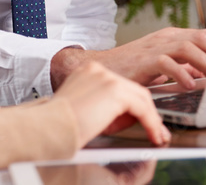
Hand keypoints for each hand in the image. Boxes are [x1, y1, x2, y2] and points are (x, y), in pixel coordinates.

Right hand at [50, 27, 205, 89]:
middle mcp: (167, 37)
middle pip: (202, 37)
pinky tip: (189, 85)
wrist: (101, 69)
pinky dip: (181, 73)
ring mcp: (156, 46)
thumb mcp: (164, 66)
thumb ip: (186, 66)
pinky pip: (167, 62)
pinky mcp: (144, 60)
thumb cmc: (133, 70)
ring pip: (189, 47)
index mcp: (174, 37)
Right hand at [52, 61, 171, 148]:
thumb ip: (105, 108)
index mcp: (87, 72)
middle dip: (146, 112)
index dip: (133, 105)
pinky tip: (154, 134)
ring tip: (157, 135)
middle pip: (132, 89)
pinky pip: (142, 108)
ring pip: (140, 97)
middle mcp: (98, 70)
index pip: (119, 86)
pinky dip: (151, 122)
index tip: (143, 120)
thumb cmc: (60, 126)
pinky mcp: (115, 90)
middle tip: (156, 130)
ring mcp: (107, 78)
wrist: (49, 128)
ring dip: (151, 119)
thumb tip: (129, 117)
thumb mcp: (85, 111)